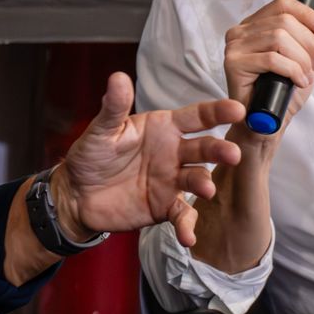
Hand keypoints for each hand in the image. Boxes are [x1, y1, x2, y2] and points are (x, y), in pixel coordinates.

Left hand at [52, 72, 243, 247]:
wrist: (77, 194)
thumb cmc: (91, 155)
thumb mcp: (102, 130)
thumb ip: (114, 107)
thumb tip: (117, 77)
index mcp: (163, 127)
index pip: (196, 116)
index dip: (217, 111)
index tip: (237, 109)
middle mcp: (174, 152)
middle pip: (204, 148)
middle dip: (220, 150)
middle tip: (232, 154)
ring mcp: (172, 180)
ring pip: (198, 179)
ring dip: (205, 184)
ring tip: (206, 190)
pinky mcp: (164, 206)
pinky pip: (182, 215)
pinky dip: (187, 225)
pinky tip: (188, 237)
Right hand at [223, 0, 313, 136]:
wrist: (267, 125)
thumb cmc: (282, 93)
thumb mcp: (308, 62)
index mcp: (255, 25)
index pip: (283, 3)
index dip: (308, 14)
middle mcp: (240, 31)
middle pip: (284, 21)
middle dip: (308, 44)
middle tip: (312, 65)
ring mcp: (234, 46)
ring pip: (279, 38)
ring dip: (301, 59)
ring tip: (304, 76)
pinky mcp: (233, 63)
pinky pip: (272, 58)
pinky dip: (292, 70)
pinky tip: (297, 81)